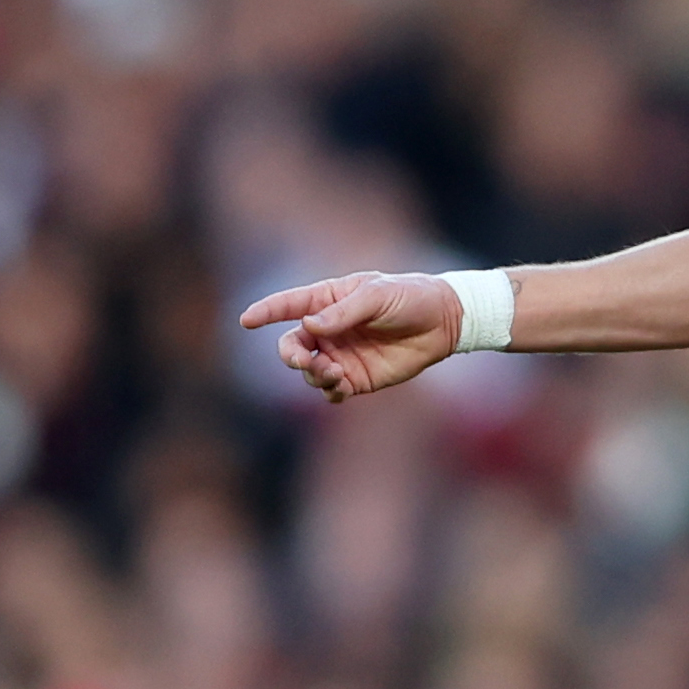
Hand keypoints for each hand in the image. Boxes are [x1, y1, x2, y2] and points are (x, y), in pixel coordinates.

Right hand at [238, 270, 465, 401]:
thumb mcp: (377, 296)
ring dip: (315, 375)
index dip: (265, 312)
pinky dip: (328, 392)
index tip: (246, 320)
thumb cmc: (409, 297)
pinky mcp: (356, 379)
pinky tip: (340, 386)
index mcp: (328, 300)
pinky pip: (330, 391)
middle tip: (306, 360)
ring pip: (309, 372)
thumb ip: (343, 312)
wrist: (442, 322)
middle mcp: (328, 330)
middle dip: (292, 355)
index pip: (288, 306)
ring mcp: (340, 355)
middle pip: (291, 346)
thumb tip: (309, 325)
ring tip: (336, 372)